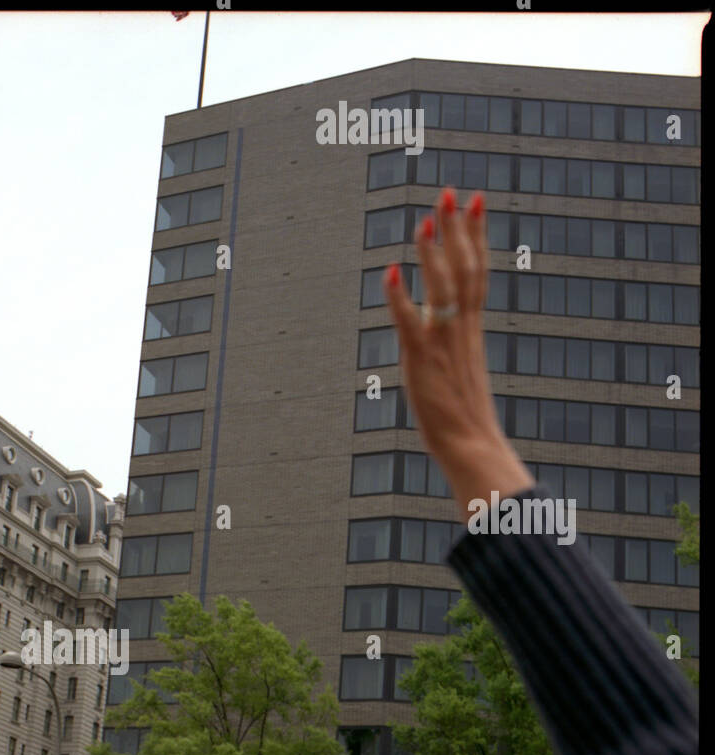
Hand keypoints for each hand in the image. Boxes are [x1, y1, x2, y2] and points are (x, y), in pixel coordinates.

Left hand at [384, 187, 533, 520]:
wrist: (470, 447)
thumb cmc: (464, 420)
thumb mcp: (460, 373)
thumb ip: (453, 348)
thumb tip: (443, 336)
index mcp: (471, 330)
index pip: (478, 272)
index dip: (476, 235)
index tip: (476, 202)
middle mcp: (460, 330)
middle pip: (464, 270)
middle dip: (458, 230)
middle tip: (451, 192)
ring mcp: (443, 344)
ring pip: (442, 289)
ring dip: (433, 253)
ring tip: (425, 220)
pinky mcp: (422, 362)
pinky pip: (411, 322)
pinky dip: (401, 296)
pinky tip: (391, 270)